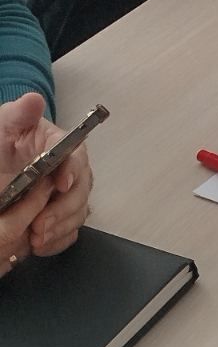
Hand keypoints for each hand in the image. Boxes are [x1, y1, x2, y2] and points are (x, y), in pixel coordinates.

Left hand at [0, 93, 91, 267]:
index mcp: (62, 146)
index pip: (76, 157)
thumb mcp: (4, 125)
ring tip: (35, 240)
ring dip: (59, 229)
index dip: (72, 171)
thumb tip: (33, 99)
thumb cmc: (2, 141)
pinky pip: (70, 232)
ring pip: (78, 215)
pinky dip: (58, 242)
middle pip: (81, 192)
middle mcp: (72, 171)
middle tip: (39, 226)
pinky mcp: (62, 216)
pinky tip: (40, 246)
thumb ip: (18, 114)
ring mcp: (68, 196)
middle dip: (62, 211)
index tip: (60, 184)